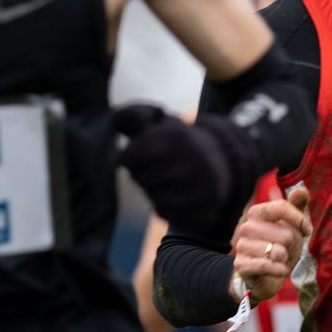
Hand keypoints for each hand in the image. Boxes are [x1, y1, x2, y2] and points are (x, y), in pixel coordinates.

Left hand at [114, 103, 256, 231]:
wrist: (220, 159)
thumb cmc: (176, 142)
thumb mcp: (155, 121)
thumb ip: (130, 116)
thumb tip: (112, 121)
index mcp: (175, 135)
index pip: (130, 158)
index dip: (130, 159)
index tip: (140, 155)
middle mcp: (191, 158)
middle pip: (142, 179)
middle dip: (142, 176)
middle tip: (155, 169)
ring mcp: (202, 184)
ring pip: (155, 198)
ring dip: (154, 192)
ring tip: (166, 181)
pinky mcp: (208, 205)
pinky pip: (170, 215)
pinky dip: (166, 208)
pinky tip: (174, 196)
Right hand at [232, 187, 310, 303]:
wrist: (265, 276)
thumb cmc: (280, 246)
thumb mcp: (292, 225)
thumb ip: (297, 206)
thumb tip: (301, 190)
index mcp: (256, 212)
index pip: (281, 207)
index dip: (299, 220)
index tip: (307, 231)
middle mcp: (245, 226)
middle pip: (285, 233)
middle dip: (292, 245)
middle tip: (287, 250)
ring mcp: (241, 245)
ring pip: (277, 251)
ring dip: (285, 259)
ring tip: (280, 260)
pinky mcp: (241, 264)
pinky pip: (266, 265)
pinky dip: (279, 270)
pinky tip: (280, 270)